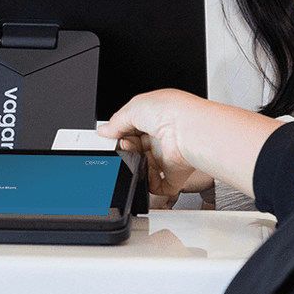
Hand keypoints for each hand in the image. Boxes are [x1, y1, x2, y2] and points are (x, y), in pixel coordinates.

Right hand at [100, 90, 284, 200]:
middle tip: (123, 146)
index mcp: (156, 117)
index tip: (113, 137)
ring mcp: (169, 155)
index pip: (133, 129)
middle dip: (126, 149)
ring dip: (135, 165)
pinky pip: (158, 186)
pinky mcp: (175, 173)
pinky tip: (146, 173)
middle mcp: (163, 136)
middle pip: (137, 149)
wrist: (189, 130)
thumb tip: (105, 131)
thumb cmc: (170, 112)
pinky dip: (149, 184)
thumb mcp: (134, 108)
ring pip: (144, 167)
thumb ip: (116, 122)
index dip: (122, 134)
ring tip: (134, 158)